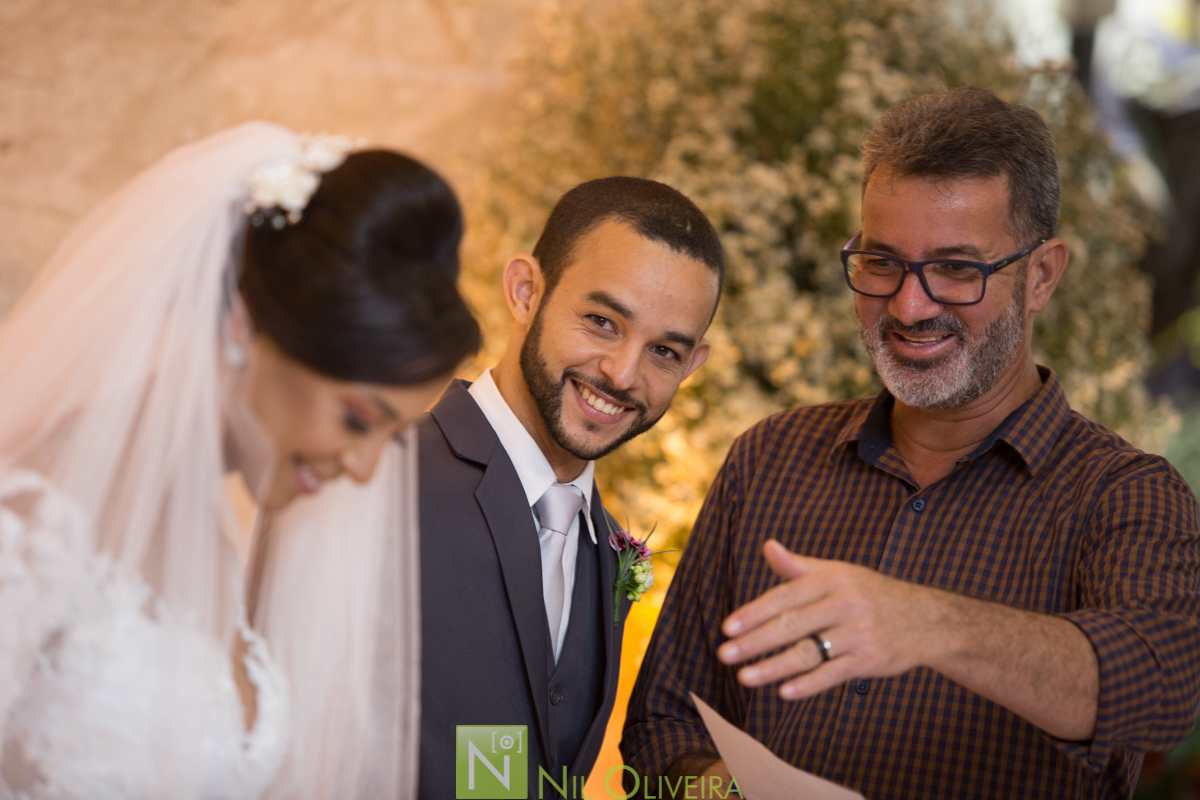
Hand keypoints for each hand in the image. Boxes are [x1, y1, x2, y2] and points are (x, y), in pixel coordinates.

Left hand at [717, 539, 947, 699]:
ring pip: (808, 653)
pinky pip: (833, 674)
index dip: (754, 612)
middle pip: (791, 625)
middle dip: (754, 641)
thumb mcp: (838, 572)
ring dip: (773, 667)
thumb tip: (767, 546)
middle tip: (724, 654)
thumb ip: (799, 566)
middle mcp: (845, 604)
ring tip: (744, 678)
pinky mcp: (869, 660)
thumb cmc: (870, 593)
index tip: (726, 627)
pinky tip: (784, 692)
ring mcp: (858, 634)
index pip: (785, 596)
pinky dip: (808, 685)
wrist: (927, 620)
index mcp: (833, 579)